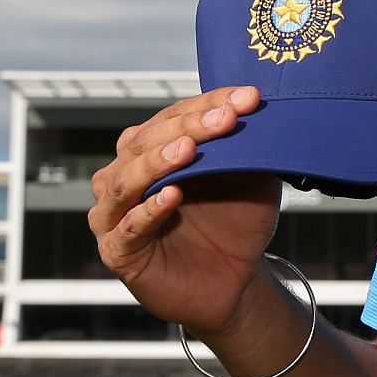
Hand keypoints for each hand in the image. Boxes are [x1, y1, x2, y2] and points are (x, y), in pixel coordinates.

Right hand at [88, 86, 281, 337]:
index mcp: (154, 150)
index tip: (248, 97)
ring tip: (188, 149)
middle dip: (189, 127)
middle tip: (225, 117)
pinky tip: (171, 197)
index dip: (211, 103)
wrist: (235, 280)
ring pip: (127, 180)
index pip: (176, 116)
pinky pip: (127, 228)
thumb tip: (260, 108)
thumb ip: (249, 147)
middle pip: (147, 142)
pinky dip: (147, 210)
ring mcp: (116, 213)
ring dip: (157, 161)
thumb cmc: (236, 223)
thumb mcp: (250, 179)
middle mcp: (126, 175)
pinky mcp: (118, 251)